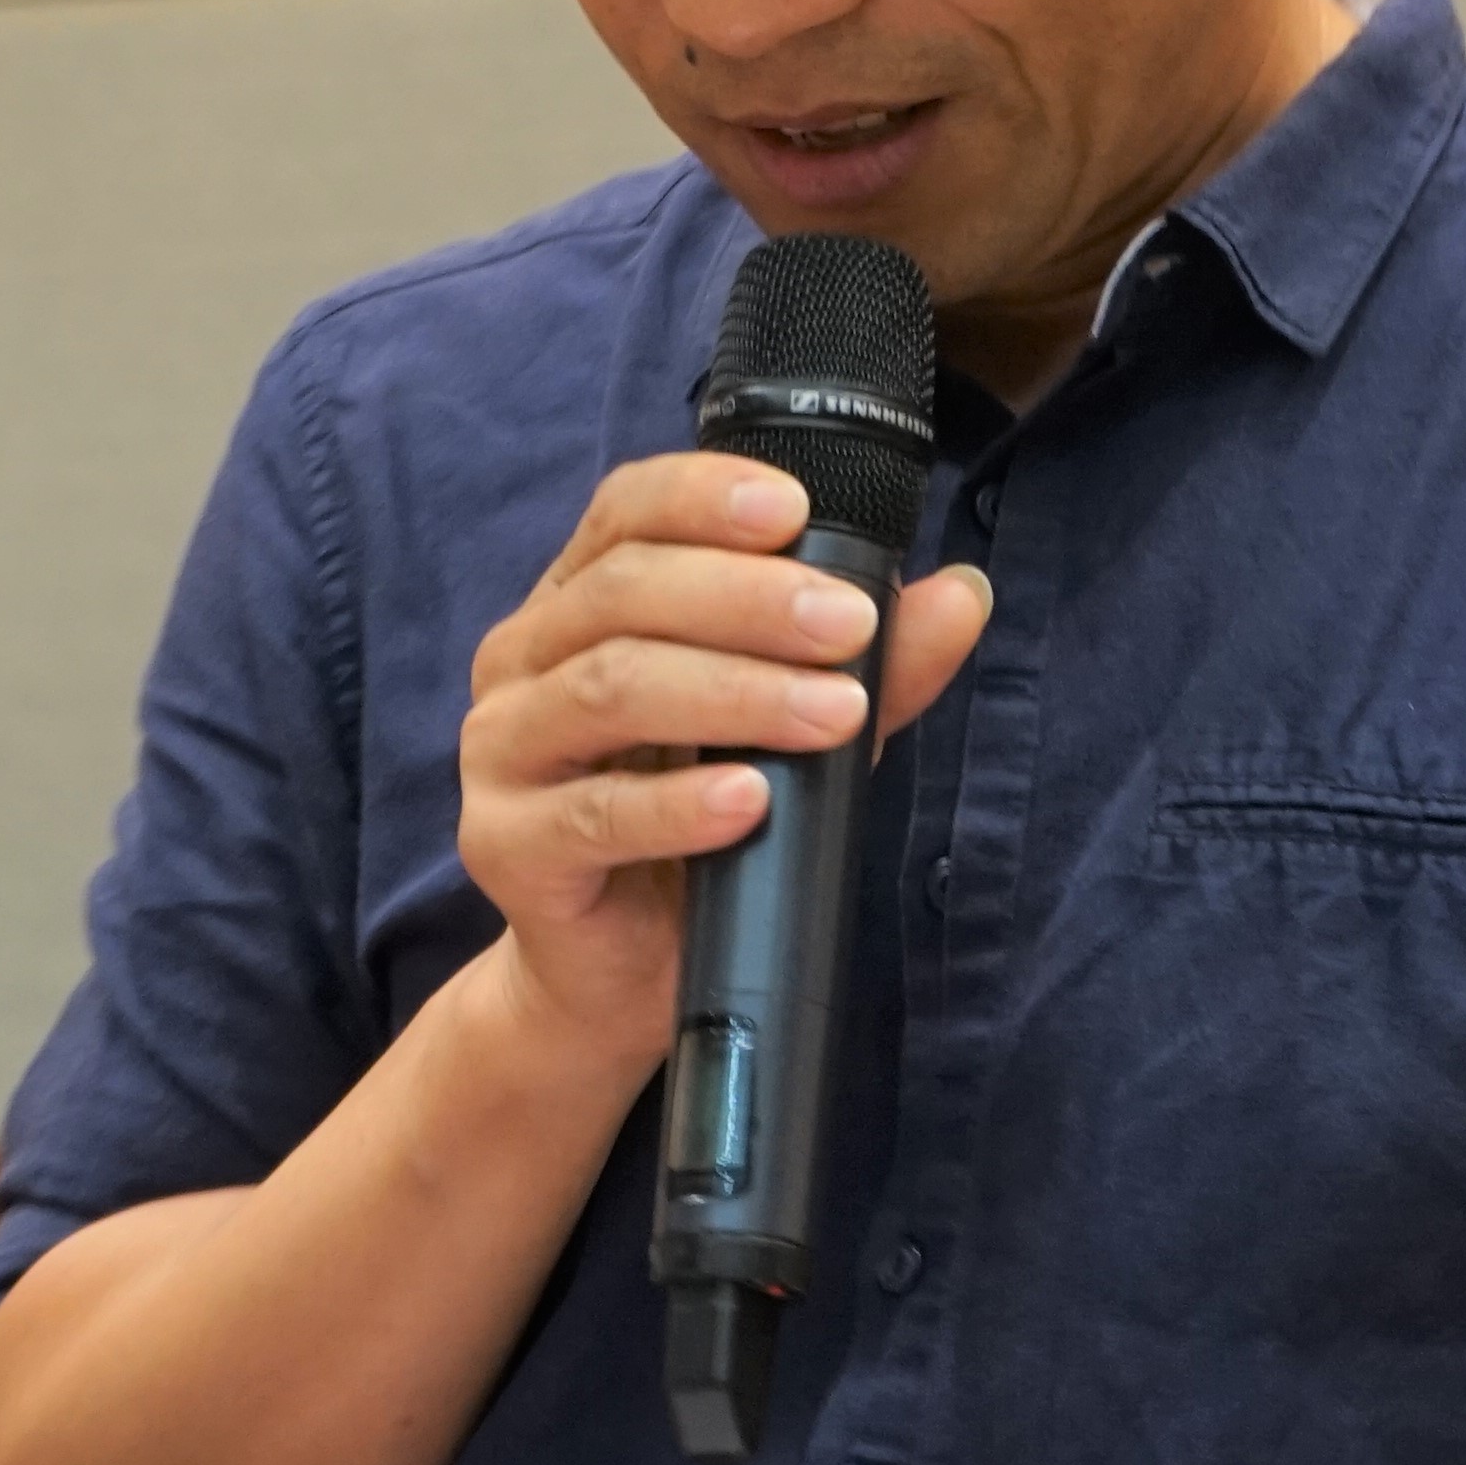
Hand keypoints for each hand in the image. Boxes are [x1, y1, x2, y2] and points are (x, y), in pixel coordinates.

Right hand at [456, 453, 991, 1104]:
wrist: (626, 969)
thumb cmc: (707, 824)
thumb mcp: (798, 729)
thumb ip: (873, 663)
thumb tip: (964, 594)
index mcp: (579, 601)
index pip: (625, 511)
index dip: (703, 495)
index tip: (796, 509)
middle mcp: (524, 658)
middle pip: (625, 592)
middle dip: (749, 599)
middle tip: (850, 627)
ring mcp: (502, 750)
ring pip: (609, 687)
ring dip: (733, 692)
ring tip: (830, 714)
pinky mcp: (504, 844)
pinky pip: (593, 814)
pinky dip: (678, 804)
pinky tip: (749, 800)